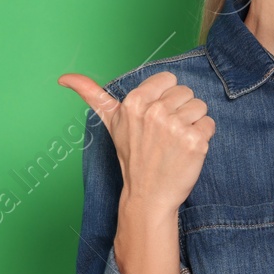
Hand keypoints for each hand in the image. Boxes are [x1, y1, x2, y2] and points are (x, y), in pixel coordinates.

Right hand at [57, 69, 213, 212]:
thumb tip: (64, 78)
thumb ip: (92, 94)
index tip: (156, 117)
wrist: (148, 195)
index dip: (166, 98)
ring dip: (193, 123)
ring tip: (175, 142)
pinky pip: (210, 124)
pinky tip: (186, 151)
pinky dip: (203, 137)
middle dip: (180, 111)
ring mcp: (175, 127)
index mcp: (134, 102)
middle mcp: (154, 111)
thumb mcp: (110, 122)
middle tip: (166, 134)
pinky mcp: (195, 141)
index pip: (169, 79)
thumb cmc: (132, 156)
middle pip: (186, 92)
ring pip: (200, 106)